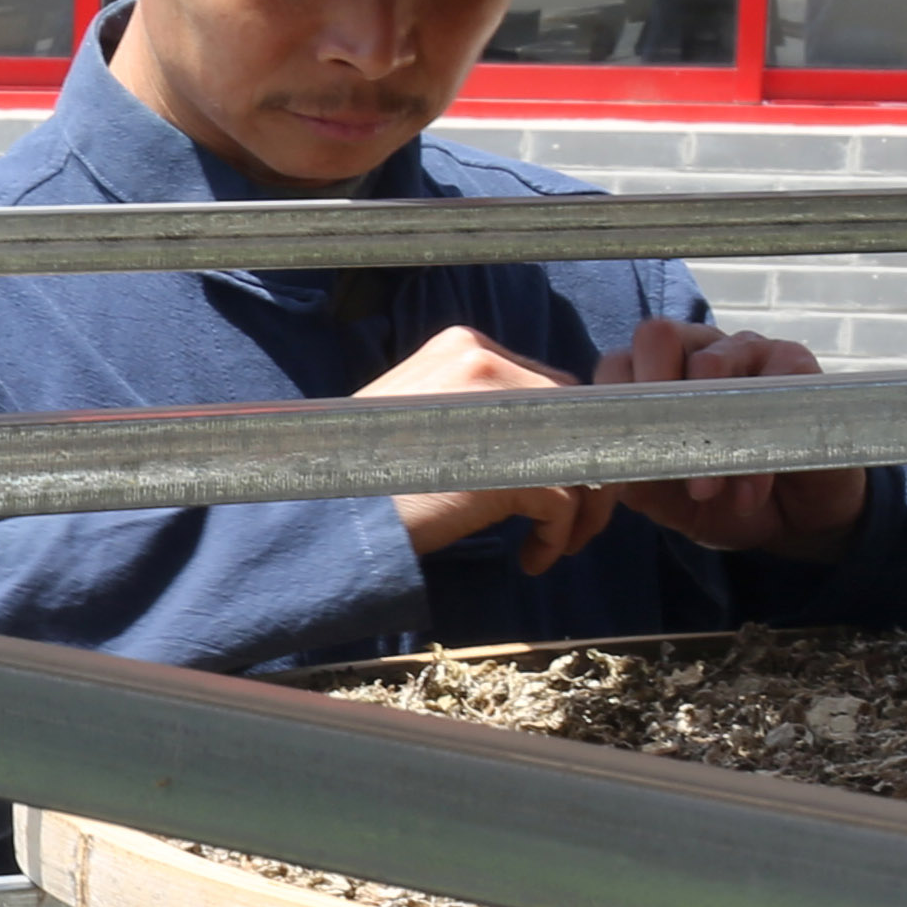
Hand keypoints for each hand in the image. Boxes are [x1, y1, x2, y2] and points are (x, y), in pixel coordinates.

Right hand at [354, 322, 625, 575]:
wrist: (327, 512)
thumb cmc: (363, 474)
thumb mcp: (415, 415)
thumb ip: (470, 408)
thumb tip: (532, 437)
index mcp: (465, 347)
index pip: (544, 387)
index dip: (554, 440)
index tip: (549, 480)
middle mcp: (489, 363)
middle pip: (572, 418)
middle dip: (579, 472)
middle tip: (567, 521)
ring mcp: (503, 410)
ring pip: (578, 459)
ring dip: (579, 510)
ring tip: (560, 544)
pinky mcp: (512, 463)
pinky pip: (562, 502)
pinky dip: (556, 537)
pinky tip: (532, 558)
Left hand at [593, 314, 868, 556]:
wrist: (795, 518)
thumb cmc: (724, 499)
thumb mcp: (672, 500)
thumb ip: (640, 481)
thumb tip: (615, 469)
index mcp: (658, 377)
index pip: (618, 363)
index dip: (614, 398)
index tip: (622, 446)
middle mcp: (697, 352)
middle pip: (656, 334)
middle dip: (651, 390)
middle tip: (662, 448)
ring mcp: (746, 350)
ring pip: (710, 362)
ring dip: (703, 431)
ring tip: (707, 490)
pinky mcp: (795, 363)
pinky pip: (768, 388)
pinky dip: (754, 448)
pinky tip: (749, 492)